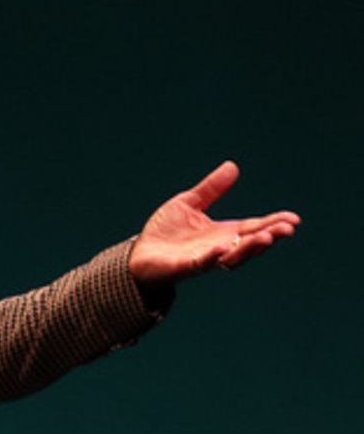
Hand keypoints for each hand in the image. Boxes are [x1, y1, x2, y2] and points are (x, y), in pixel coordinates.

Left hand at [128, 161, 298, 286]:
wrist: (139, 252)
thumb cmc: (166, 231)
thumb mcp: (189, 204)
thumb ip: (211, 189)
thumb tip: (232, 166)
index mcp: (223, 232)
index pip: (254, 227)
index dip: (273, 223)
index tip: (294, 219)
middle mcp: (219, 247)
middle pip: (250, 243)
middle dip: (269, 236)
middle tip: (287, 229)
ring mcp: (204, 259)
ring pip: (232, 257)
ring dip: (248, 248)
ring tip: (265, 238)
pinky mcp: (185, 267)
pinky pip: (201, 264)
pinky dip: (211, 257)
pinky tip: (220, 249)